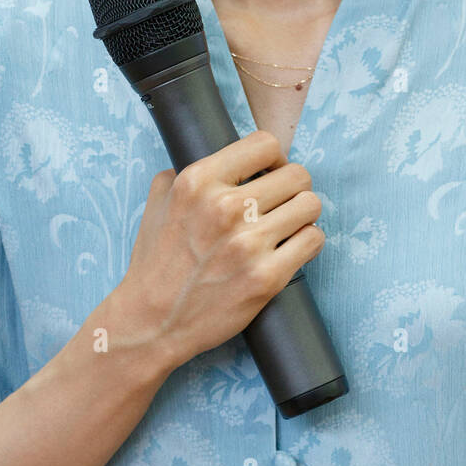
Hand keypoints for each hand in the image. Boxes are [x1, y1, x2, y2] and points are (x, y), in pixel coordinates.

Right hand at [110, 130, 324, 367]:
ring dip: (303, 214)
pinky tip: (292, 248)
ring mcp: (249, 243)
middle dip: (293, 187)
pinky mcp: (267, 277)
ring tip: (288, 225)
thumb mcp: (158, 203)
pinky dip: (307, 242)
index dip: (274, 158)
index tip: (270, 173)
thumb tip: (215, 158)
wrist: (152, 321)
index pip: (265, 144)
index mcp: (199, 181)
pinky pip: (313, 240)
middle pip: (296, 174)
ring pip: (310, 204)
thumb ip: (181, 172)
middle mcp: (226, 207)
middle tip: (282, 203)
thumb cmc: (155, 262)